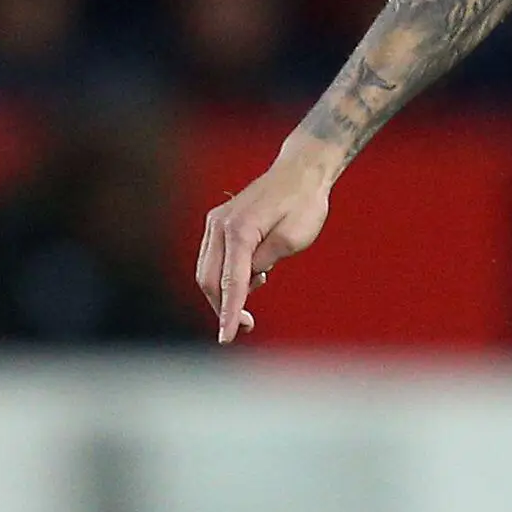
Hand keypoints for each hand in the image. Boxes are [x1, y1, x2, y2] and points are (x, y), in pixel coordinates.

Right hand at [193, 144, 336, 342]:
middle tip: (248, 325)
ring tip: (258, 287)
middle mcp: (219, 226)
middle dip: (223, 307)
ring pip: (208, 271)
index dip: (228, 314)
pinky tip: (253, 274)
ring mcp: (216, 223)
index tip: (227, 338)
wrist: (300, 172)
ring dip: (224, 292)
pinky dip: (227, 275)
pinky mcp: (218, 223)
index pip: (230, 283)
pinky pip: (214, 258)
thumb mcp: (294, 238)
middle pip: (209, 280)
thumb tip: (246, 280)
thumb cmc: (304, 204)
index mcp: (239, 231)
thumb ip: (265, 261)